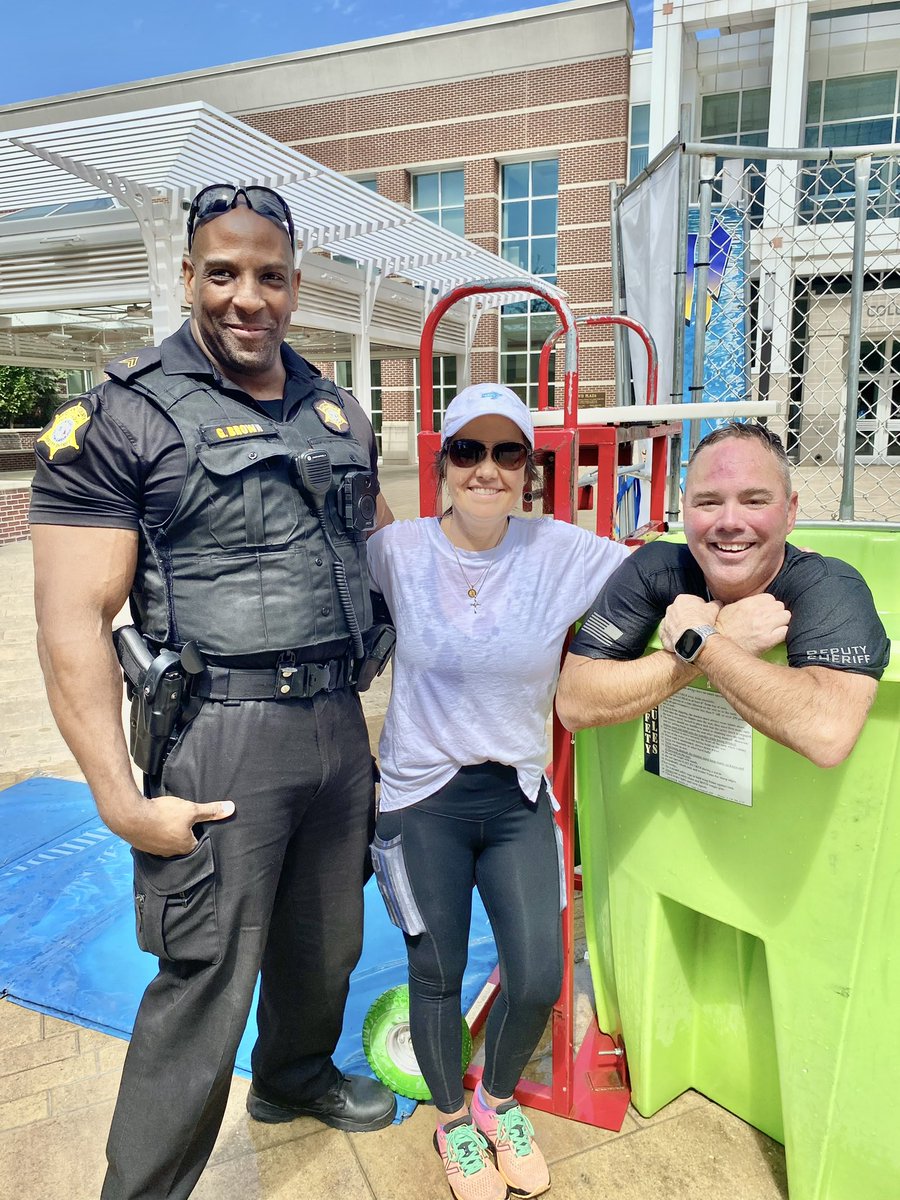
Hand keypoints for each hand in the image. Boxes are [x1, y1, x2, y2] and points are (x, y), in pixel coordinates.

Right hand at [104, 791, 235, 855]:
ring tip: (169, 820)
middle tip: (183, 821)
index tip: (198, 823)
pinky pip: (154, 839)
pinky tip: (154, 822)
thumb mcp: (191, 809)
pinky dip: (156, 832)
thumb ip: (210, 811)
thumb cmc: (164, 814)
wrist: (131, 816)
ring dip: (168, 832)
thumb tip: (232, 808)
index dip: (199, 832)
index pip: (198, 842)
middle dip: (183, 833)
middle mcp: (171, 853)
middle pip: (182, 843)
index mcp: (185, 847)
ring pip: (167, 842)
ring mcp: (155, 851)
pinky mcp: (142, 845)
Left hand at [660, 595, 721, 652]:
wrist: (694, 639)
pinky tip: (684, 641)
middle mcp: (671, 608)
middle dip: (689, 618)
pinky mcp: (663, 634)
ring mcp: (665, 621)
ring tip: (691, 634)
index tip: (704, 615)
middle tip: (698, 625)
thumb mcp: (714, 609)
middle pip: (682, 612)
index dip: (699, 609)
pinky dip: (675, 637)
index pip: (692, 602)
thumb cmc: (703, 622)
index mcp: (682, 599)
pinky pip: (669, 635)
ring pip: (674, 624)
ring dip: (681, 627)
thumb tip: (718, 603)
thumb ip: (715, 604)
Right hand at [715, 595, 790, 655]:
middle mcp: (759, 612)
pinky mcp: (768, 640)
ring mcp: (764, 626)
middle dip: (776, 613)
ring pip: (786, 617)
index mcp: (749, 603)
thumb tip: (753, 602)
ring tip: (774, 628)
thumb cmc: (721, 629)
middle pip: (780, 606)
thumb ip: (744, 603)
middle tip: (771, 621)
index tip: (766, 611)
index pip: (770, 598)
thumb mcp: (729, 609)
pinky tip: (775, 637)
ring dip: (781, 622)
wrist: (716, 646)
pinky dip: (782, 634)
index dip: (769, 605)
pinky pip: (785, 631)